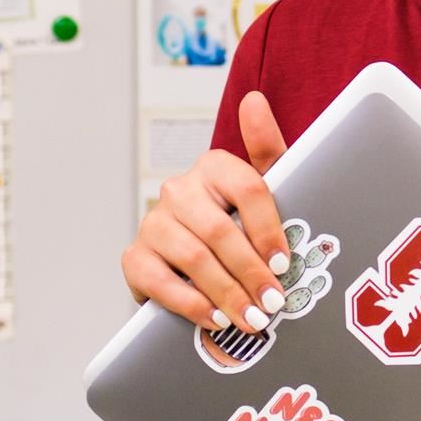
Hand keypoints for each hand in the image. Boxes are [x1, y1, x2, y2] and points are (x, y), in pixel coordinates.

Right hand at [120, 90, 290, 332]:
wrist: (200, 266)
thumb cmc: (241, 225)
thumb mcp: (266, 191)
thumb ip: (269, 151)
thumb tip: (254, 100)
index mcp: (215, 167)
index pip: (247, 189)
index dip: (268, 230)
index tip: (285, 263)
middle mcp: (180, 189)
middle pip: (220, 231)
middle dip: (251, 272)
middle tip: (273, 303)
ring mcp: (153, 222)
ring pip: (193, 258)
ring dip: (227, 293)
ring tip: (253, 318)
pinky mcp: (134, 257)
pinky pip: (159, 282)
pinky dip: (191, 304)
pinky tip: (215, 319)